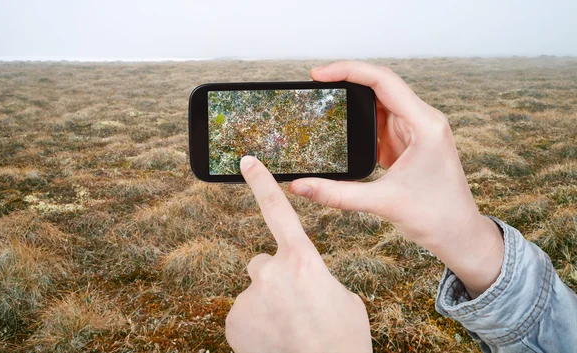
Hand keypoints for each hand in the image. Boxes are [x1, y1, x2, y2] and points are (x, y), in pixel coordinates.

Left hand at [225, 156, 371, 352]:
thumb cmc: (343, 339)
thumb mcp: (341, 297)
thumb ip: (315, 278)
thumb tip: (302, 284)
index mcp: (302, 259)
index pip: (278, 210)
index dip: (262, 183)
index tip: (246, 161)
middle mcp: (269, 271)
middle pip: (263, 262)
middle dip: (274, 278)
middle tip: (293, 305)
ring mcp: (248, 296)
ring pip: (255, 292)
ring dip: (267, 304)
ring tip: (288, 328)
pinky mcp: (233, 320)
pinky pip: (244, 315)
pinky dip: (255, 326)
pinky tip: (272, 340)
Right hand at [289, 61, 503, 297]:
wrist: (460, 235)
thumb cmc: (436, 217)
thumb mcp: (381, 202)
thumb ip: (336, 194)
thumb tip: (299, 185)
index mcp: (425, 125)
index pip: (383, 81)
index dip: (348, 71)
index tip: (318, 75)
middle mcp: (423, 120)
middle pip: (380, 87)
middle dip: (346, 82)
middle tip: (315, 85)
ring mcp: (415, 131)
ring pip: (378, 104)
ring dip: (351, 103)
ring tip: (322, 103)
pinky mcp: (407, 143)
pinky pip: (379, 123)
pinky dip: (358, 123)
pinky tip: (340, 128)